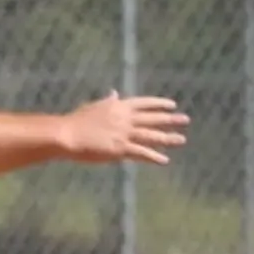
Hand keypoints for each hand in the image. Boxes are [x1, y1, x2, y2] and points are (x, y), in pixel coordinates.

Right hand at [58, 91, 189, 165]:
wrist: (67, 134)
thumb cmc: (77, 121)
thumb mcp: (94, 107)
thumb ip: (108, 101)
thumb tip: (114, 93)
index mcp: (118, 107)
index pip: (144, 103)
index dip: (159, 104)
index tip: (172, 105)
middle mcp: (124, 119)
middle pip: (152, 118)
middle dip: (170, 119)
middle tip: (186, 120)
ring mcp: (124, 134)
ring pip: (151, 136)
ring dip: (168, 138)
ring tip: (182, 140)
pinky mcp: (120, 149)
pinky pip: (141, 153)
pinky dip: (154, 157)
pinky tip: (165, 160)